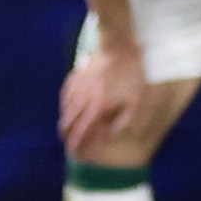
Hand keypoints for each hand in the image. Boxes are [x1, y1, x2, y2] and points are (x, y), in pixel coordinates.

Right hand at [59, 43, 150, 159]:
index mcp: (98, 106)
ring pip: (65, 109)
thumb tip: (107, 135)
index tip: (75, 153)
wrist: (121, 46)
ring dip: (67, 121)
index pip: (81, 132)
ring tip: (72, 129)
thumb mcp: (135, 103)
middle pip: (68, 123)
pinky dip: (66, 104)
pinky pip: (66, 94)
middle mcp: (84, 98)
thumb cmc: (132, 76)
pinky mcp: (76, 75)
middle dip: (67, 136)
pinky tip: (70, 107)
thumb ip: (122, 123)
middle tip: (71, 143)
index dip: (76, 145)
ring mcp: (78, 85)